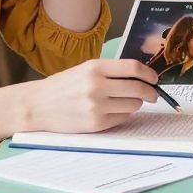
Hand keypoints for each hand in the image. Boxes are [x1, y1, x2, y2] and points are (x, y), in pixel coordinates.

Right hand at [24, 58, 162, 133]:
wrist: (37, 105)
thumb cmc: (62, 86)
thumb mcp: (84, 70)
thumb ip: (110, 72)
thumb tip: (142, 77)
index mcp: (94, 68)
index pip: (133, 68)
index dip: (149, 74)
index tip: (154, 79)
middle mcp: (96, 86)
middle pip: (138, 88)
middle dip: (150, 93)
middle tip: (153, 95)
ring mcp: (96, 107)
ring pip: (133, 105)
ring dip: (135, 104)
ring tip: (124, 102)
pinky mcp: (96, 124)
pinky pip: (122, 118)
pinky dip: (123, 114)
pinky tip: (113, 111)